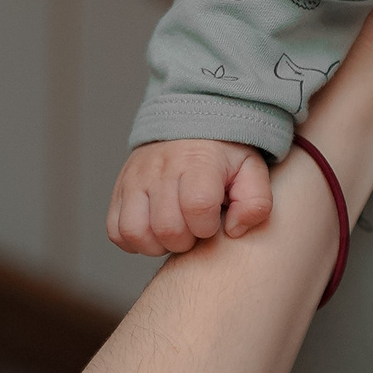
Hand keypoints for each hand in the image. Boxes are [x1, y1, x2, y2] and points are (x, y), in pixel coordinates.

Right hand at [110, 138, 271, 255]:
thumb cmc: (224, 158)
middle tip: (195, 228)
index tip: (214, 220)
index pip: (197, 207)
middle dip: (186, 240)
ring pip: (135, 232)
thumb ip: (256, 203)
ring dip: (157, 244)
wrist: (189, 128)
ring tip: (175, 232)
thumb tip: (234, 230)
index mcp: (197, 162)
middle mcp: (160, 169)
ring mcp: (134, 179)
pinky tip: (155, 231)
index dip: (208, 225)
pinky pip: (116, 231)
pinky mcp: (118, 190)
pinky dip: (134, 240)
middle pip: (167, 228)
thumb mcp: (252, 171)